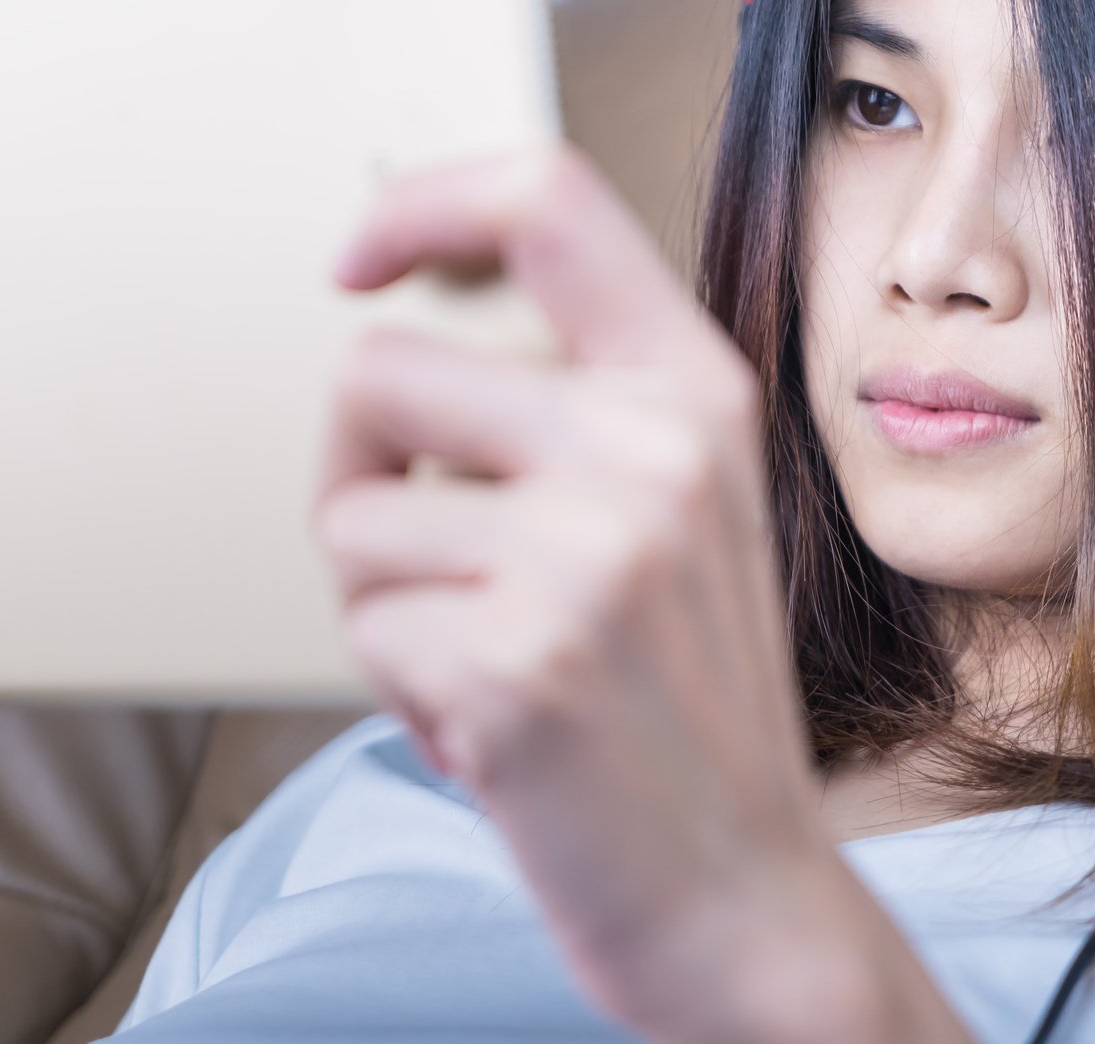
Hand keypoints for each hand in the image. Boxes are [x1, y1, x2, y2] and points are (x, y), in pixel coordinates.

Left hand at [311, 143, 972, 1043]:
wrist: (743, 895)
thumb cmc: (687, 703)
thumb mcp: (685, 509)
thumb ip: (583, 401)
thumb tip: (401, 319)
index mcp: (696, 392)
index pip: (546, 198)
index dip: (422, 204)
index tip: (362, 261)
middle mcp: (652, 452)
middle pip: (379, 369)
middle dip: (365, 470)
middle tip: (437, 562)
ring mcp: (590, 557)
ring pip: (352, 511)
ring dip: (386, 600)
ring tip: (490, 657)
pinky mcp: (519, 665)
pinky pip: (365, 628)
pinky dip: (402, 690)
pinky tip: (494, 725)